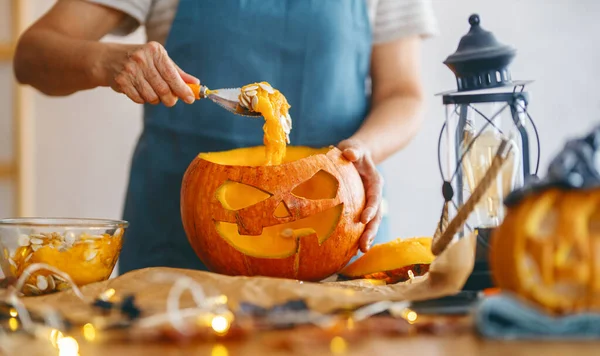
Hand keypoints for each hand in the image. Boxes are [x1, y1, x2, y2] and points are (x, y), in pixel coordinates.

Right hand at [106, 41, 198, 106]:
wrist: (108, 58)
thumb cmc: (141, 60)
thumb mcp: (159, 60)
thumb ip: (177, 73)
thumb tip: (195, 84)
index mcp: (155, 51)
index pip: (172, 75)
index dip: (182, 89)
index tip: (190, 99)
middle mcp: (142, 59)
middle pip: (163, 89)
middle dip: (170, 99)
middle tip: (171, 100)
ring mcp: (130, 70)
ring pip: (152, 96)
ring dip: (156, 100)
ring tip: (153, 92)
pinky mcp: (121, 81)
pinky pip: (139, 99)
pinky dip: (143, 99)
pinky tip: (140, 91)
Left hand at [338, 138, 383, 252]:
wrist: (356, 155)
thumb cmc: (353, 151)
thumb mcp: (353, 147)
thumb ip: (353, 150)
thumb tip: (349, 153)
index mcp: (375, 182)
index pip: (375, 196)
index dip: (371, 208)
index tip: (364, 219)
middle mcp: (374, 195)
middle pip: (376, 215)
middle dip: (371, 231)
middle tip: (364, 246)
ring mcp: (368, 203)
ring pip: (370, 223)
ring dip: (366, 237)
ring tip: (360, 252)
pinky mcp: (360, 208)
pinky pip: (360, 223)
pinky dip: (356, 235)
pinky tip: (349, 248)